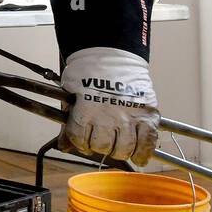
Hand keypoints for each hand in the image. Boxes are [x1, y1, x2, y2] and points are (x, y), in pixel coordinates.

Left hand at [58, 46, 158, 164]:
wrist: (110, 54)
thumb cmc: (87, 72)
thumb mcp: (70, 94)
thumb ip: (69, 122)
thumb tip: (64, 146)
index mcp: (85, 111)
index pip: (80, 139)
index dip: (81, 144)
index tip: (84, 143)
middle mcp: (107, 117)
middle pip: (102, 146)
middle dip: (100, 147)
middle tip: (103, 142)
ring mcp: (129, 116)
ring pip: (124, 148)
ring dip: (120, 151)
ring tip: (119, 146)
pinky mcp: (147, 115)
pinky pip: (148, 142)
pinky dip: (144, 153)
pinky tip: (139, 157)